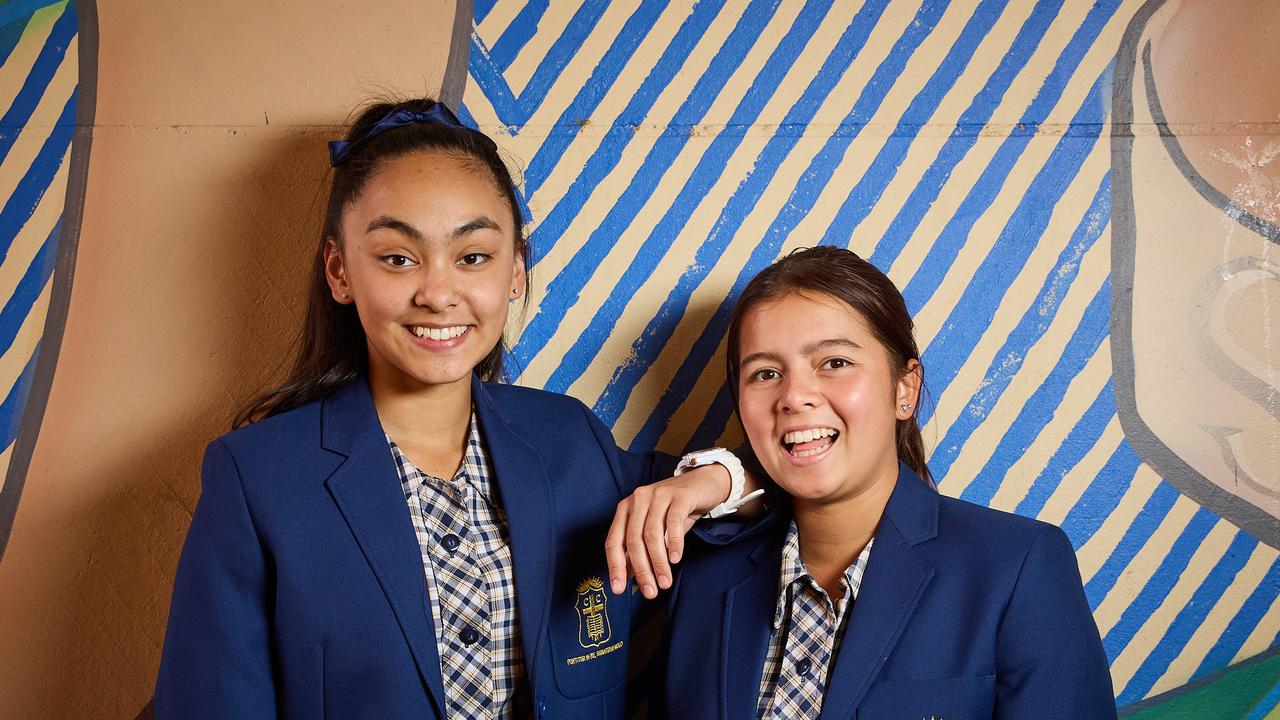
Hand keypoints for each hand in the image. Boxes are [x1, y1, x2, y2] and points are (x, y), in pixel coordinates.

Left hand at [604, 464, 730, 598]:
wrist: (704, 484)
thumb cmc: (676, 510)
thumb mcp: (656, 530)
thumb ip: (641, 551)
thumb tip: (628, 580)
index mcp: (626, 508)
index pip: (614, 541)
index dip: (615, 567)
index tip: (619, 590)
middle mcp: (638, 499)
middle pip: (633, 540)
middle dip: (641, 569)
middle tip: (650, 592)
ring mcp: (658, 495)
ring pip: (652, 534)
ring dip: (658, 562)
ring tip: (665, 582)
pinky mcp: (679, 495)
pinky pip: (673, 522)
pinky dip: (674, 543)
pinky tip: (676, 559)